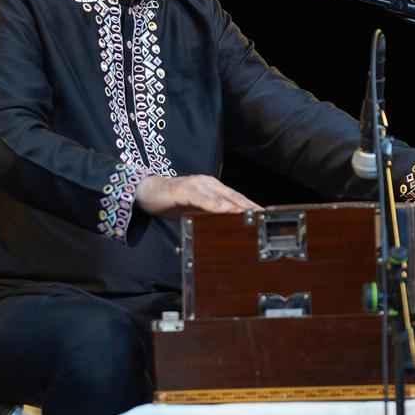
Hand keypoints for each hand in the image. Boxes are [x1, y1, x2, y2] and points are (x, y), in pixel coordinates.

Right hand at [135, 175, 261, 217]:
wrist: (147, 190)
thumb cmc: (173, 201)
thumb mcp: (197, 211)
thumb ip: (211, 216)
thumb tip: (228, 229)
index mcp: (214, 190)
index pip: (237, 199)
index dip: (252, 207)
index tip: (267, 218)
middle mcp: (208, 185)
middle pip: (234, 196)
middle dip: (250, 207)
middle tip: (264, 218)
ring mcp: (196, 186)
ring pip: (220, 196)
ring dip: (235, 205)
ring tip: (248, 214)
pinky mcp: (183, 190)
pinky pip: (200, 197)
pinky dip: (213, 204)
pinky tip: (222, 210)